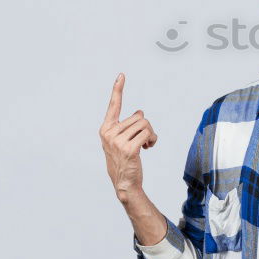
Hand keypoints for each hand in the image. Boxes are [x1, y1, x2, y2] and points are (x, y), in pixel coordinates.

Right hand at [99, 73, 157, 199]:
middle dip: (146, 127)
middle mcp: (109, 133)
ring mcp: (118, 141)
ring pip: (145, 124)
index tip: (121, 75)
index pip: (113, 106)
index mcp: (106, 129)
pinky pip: (148, 134)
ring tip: (146, 144)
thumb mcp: (121, 140)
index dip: (118, 90)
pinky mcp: (129, 148)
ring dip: (151, 134)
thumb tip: (140, 112)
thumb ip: (127, 126)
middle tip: (144, 139)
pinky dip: (152, 139)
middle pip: (139, 116)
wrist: (124, 183)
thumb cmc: (124, 160)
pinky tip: (148, 148)